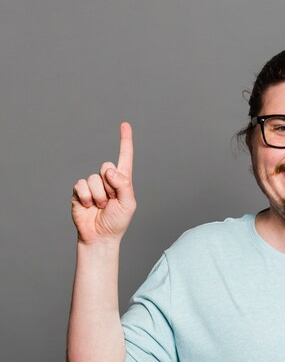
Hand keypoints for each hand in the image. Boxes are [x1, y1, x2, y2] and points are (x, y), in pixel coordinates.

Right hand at [71, 122, 135, 244]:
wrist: (100, 237)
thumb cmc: (117, 221)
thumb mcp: (128, 203)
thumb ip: (123, 185)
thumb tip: (109, 170)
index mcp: (122, 180)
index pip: (125, 156)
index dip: (125, 140)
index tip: (124, 124)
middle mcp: (107, 179)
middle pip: (107, 165)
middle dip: (110, 185)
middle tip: (110, 201)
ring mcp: (92, 185)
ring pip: (95, 178)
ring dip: (99, 196)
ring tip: (100, 207)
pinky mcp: (79, 192)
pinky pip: (82, 185)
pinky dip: (87, 198)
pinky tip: (89, 207)